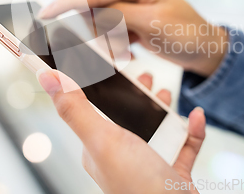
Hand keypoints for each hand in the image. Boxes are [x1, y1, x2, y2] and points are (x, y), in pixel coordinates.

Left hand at [37, 68, 205, 193]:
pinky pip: (183, 144)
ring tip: (165, 92)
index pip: (93, 109)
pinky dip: (191, 129)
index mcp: (99, 147)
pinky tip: (196, 116)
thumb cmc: (137, 186)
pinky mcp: (174, 172)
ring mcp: (149, 164)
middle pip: (127, 116)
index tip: (108, 62)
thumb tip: (47, 77)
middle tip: (144, 77)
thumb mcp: (103, 140)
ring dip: (161, 108)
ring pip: (155, 127)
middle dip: (136, 94)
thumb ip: (76, 109)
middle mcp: (122, 155)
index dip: (100, 86)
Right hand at [39, 0, 227, 76]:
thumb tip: (90, 12)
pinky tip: (131, 53)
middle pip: (94, 8)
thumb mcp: (154, 24)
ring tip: (127, 53)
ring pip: (100, 22)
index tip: (45, 12)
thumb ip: (120, 16)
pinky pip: (110, 31)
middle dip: (95, 32)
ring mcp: (130, 3)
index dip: (68, 3)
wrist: (206, 49)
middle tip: (111, 51)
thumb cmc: (188, 34)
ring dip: (107, 42)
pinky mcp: (130, 18)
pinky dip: (115, 45)